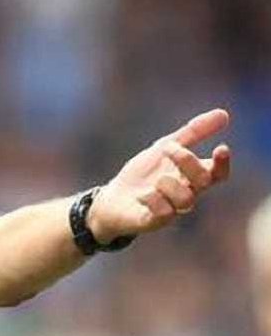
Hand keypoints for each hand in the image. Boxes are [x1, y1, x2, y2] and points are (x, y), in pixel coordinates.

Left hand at [89, 109, 232, 241]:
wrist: (112, 199)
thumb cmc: (143, 175)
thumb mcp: (164, 147)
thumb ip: (192, 133)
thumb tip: (224, 113)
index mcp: (191, 177)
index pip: (218, 173)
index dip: (223, 163)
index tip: (221, 147)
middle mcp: (186, 194)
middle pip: (203, 181)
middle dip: (188, 161)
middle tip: (167, 148)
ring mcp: (172, 209)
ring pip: (187, 200)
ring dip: (170, 182)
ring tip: (155, 178)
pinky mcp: (153, 221)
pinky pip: (164, 214)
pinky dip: (154, 200)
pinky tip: (142, 195)